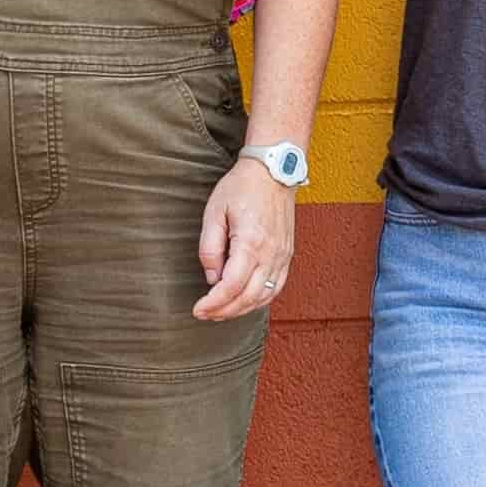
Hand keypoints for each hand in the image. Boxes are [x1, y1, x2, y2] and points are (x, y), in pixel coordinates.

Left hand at [194, 156, 293, 321]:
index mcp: (251, 243)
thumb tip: (211, 277)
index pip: (231, 286)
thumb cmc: (242, 187)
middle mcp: (270, 254)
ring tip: (221, 311)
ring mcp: (282, 256)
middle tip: (205, 315)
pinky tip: (244, 301)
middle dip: (224, 311)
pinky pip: (276, 287)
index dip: (213, 303)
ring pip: (263, 297)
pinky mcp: (287, 255)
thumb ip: (210, 247)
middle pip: (248, 298)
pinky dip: (259, 300)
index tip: (198, 310)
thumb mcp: (214, 212)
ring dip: (241, 310)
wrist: (274, 171)